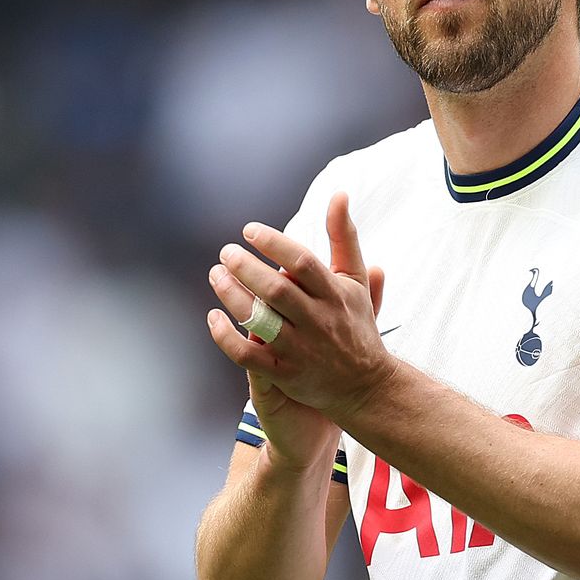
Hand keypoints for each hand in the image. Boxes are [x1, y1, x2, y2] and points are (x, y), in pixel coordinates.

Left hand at [207, 192, 392, 422]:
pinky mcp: (285, 374)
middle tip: (225, 252)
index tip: (249, 230)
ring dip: (232, 296)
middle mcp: (318, 321)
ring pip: (260, 320)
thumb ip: (344, 237)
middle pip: (277, 290)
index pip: (302, 262)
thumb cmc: (356, 324)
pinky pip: (248, 356)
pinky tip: (213, 317)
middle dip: (245, 268)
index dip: (273, 243)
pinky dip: (226, 337)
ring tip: (215, 274)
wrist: (366, 385)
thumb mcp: (356, 279)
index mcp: (335, 294)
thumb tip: (339, 195)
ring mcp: (300, 349)